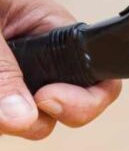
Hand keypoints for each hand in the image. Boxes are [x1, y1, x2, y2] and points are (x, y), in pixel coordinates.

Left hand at [0, 0, 120, 139]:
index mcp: (50, 27)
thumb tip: (25, 117)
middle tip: (3, 109)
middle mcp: (39, 58)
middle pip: (63, 109)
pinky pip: (2, 120)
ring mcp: (14, 79)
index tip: (46, 100)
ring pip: (25, 122)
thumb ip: (4, 69)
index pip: (97, 72)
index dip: (85, 97)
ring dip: (1, 119)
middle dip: (35, 116)